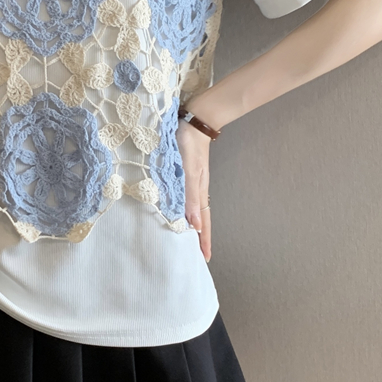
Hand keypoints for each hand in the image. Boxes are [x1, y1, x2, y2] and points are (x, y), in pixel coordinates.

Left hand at [176, 116, 212, 261]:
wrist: (192, 122)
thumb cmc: (189, 145)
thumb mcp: (189, 171)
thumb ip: (191, 196)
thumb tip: (195, 225)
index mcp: (199, 191)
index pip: (204, 222)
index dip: (204, 240)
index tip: (205, 259)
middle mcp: (196, 189)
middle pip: (200, 218)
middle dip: (199, 237)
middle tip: (195, 255)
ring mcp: (191, 182)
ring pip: (192, 209)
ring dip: (191, 225)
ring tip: (185, 239)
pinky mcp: (184, 174)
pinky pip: (185, 197)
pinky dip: (183, 209)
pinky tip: (176, 211)